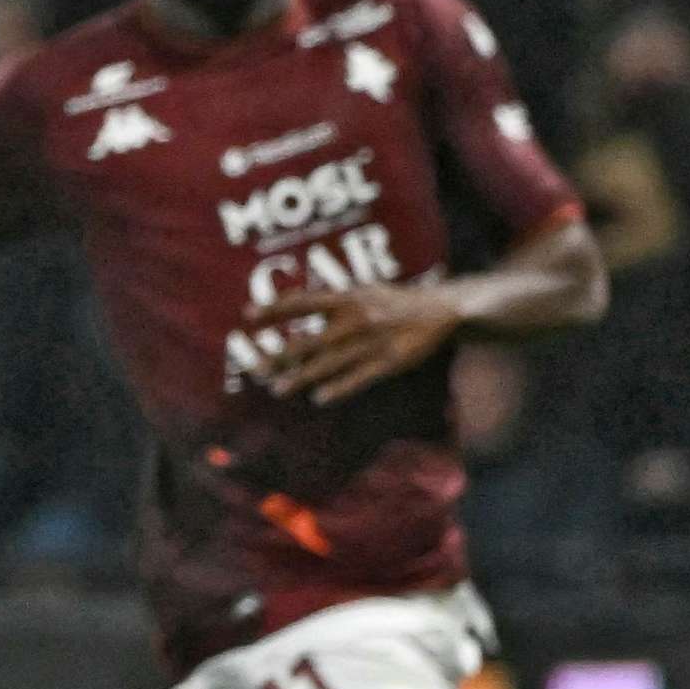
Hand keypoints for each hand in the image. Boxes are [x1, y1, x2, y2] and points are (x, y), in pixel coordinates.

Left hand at [246, 280, 461, 403]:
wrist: (442, 308)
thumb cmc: (393, 301)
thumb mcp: (364, 290)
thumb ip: (332, 300)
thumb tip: (293, 306)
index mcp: (349, 297)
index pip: (305, 301)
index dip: (276, 308)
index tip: (247, 315)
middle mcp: (357, 319)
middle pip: (311, 339)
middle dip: (281, 355)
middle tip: (254, 368)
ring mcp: (372, 342)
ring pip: (330, 363)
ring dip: (301, 377)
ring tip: (276, 389)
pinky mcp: (389, 362)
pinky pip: (359, 378)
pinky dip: (339, 388)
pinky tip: (319, 398)